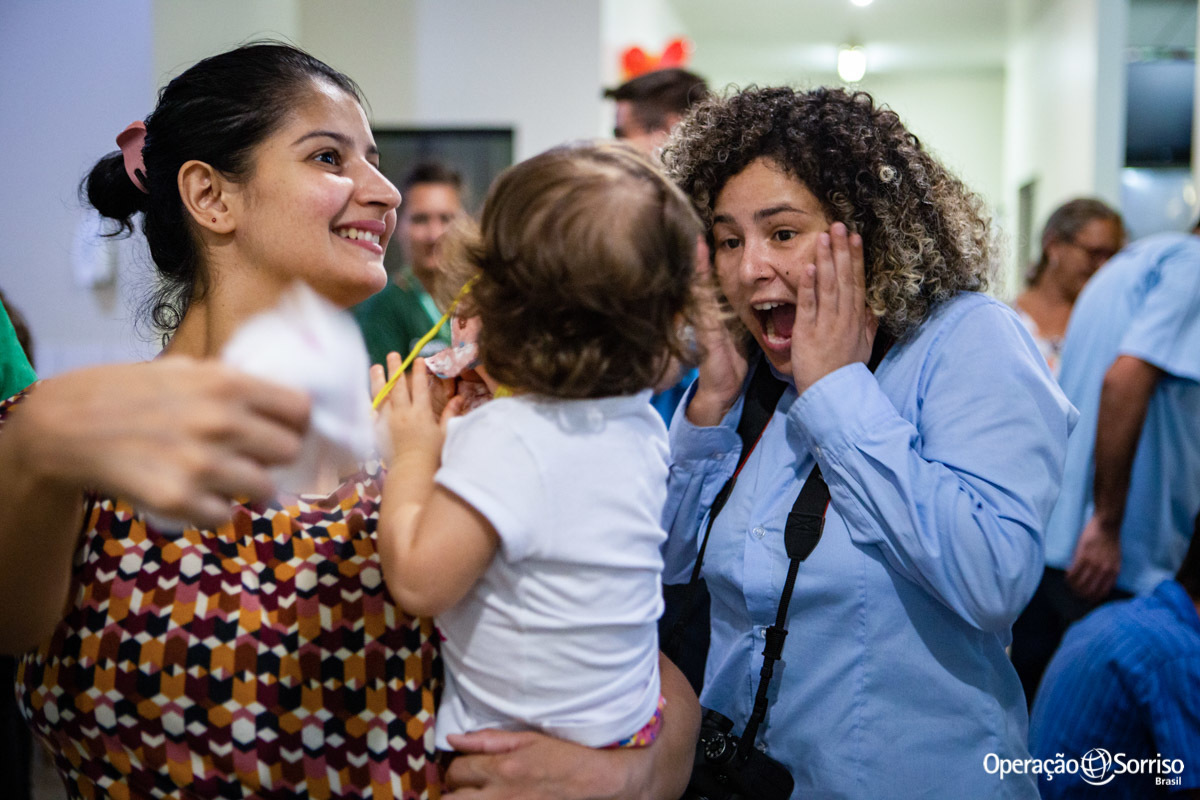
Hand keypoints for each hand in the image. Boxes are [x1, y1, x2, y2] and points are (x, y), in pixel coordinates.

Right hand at [17, 357, 309, 528]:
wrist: (67, 426)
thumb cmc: (130, 392)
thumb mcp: (186, 370)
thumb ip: (233, 385)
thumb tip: (282, 402)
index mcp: (227, 384)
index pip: (300, 409)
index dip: (296, 421)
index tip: (286, 428)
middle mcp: (221, 423)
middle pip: (289, 451)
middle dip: (273, 455)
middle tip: (253, 455)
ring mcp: (202, 465)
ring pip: (265, 489)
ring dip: (248, 486)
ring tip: (224, 477)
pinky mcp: (179, 500)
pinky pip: (226, 515)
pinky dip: (216, 509)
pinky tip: (198, 494)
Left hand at [374, 356, 460, 469]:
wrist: (411, 471)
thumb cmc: (432, 455)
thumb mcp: (445, 433)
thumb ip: (450, 414)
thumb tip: (459, 397)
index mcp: (420, 413)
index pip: (419, 387)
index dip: (419, 371)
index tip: (418, 359)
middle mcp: (402, 414)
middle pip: (397, 386)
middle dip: (395, 369)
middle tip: (393, 355)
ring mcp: (388, 421)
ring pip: (381, 395)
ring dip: (378, 380)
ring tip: (375, 367)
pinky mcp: (378, 431)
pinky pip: (372, 412)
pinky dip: (370, 401)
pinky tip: (368, 394)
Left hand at [443, 730, 635, 799]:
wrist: (595, 782)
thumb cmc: (562, 757)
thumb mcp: (528, 739)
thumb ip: (487, 740)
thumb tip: (453, 739)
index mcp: (501, 769)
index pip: (456, 770)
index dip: (457, 767)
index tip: (467, 768)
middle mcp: (500, 796)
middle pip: (451, 799)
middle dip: (454, 790)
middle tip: (466, 787)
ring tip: (479, 794)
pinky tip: (495, 797)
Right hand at [688, 238, 748, 426]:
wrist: (720, 391)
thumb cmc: (728, 364)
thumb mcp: (735, 335)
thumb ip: (738, 317)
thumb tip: (753, 301)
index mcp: (716, 314)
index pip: (712, 282)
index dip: (710, 261)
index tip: (708, 238)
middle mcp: (707, 316)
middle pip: (701, 280)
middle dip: (699, 257)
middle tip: (698, 232)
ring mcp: (704, 324)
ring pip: (699, 290)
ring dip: (697, 268)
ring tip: (696, 244)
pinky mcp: (705, 335)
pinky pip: (703, 310)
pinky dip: (701, 294)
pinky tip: (699, 278)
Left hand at [791, 222, 876, 393]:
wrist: (833, 395)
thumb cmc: (846, 373)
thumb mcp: (864, 348)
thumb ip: (868, 326)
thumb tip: (873, 309)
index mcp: (857, 319)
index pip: (857, 282)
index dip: (856, 259)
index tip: (855, 237)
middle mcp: (844, 318)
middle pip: (845, 278)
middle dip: (842, 251)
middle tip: (839, 225)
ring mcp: (827, 324)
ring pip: (829, 286)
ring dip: (827, 260)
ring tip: (824, 237)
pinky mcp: (808, 332)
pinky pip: (810, 305)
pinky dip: (810, 286)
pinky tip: (810, 267)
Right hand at [1066, 514, 1120, 601]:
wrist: (1107, 524)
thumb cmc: (1110, 541)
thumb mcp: (1115, 559)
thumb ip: (1107, 571)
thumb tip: (1097, 582)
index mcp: (1113, 572)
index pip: (1102, 593)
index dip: (1091, 598)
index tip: (1085, 598)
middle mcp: (1104, 571)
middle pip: (1089, 591)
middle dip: (1079, 594)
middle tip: (1073, 591)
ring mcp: (1093, 564)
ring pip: (1079, 583)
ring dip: (1072, 585)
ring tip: (1068, 582)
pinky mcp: (1083, 556)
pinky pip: (1073, 572)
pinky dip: (1068, 575)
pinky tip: (1066, 572)